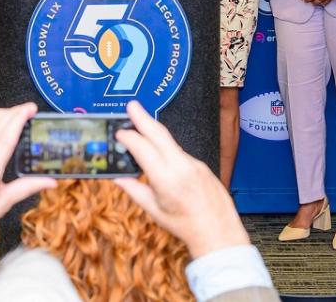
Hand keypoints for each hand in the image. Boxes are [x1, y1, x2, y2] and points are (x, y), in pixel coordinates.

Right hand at [113, 101, 249, 257]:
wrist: (218, 232)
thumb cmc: (185, 225)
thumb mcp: (154, 211)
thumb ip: (134, 190)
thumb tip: (117, 177)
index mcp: (166, 180)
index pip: (143, 149)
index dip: (129, 137)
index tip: (118, 132)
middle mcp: (181, 167)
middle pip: (159, 134)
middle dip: (143, 118)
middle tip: (132, 105)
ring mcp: (194, 164)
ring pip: (170, 142)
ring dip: (154, 132)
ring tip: (140, 123)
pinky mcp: (202, 165)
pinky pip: (180, 153)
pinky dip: (167, 149)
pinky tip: (160, 153)